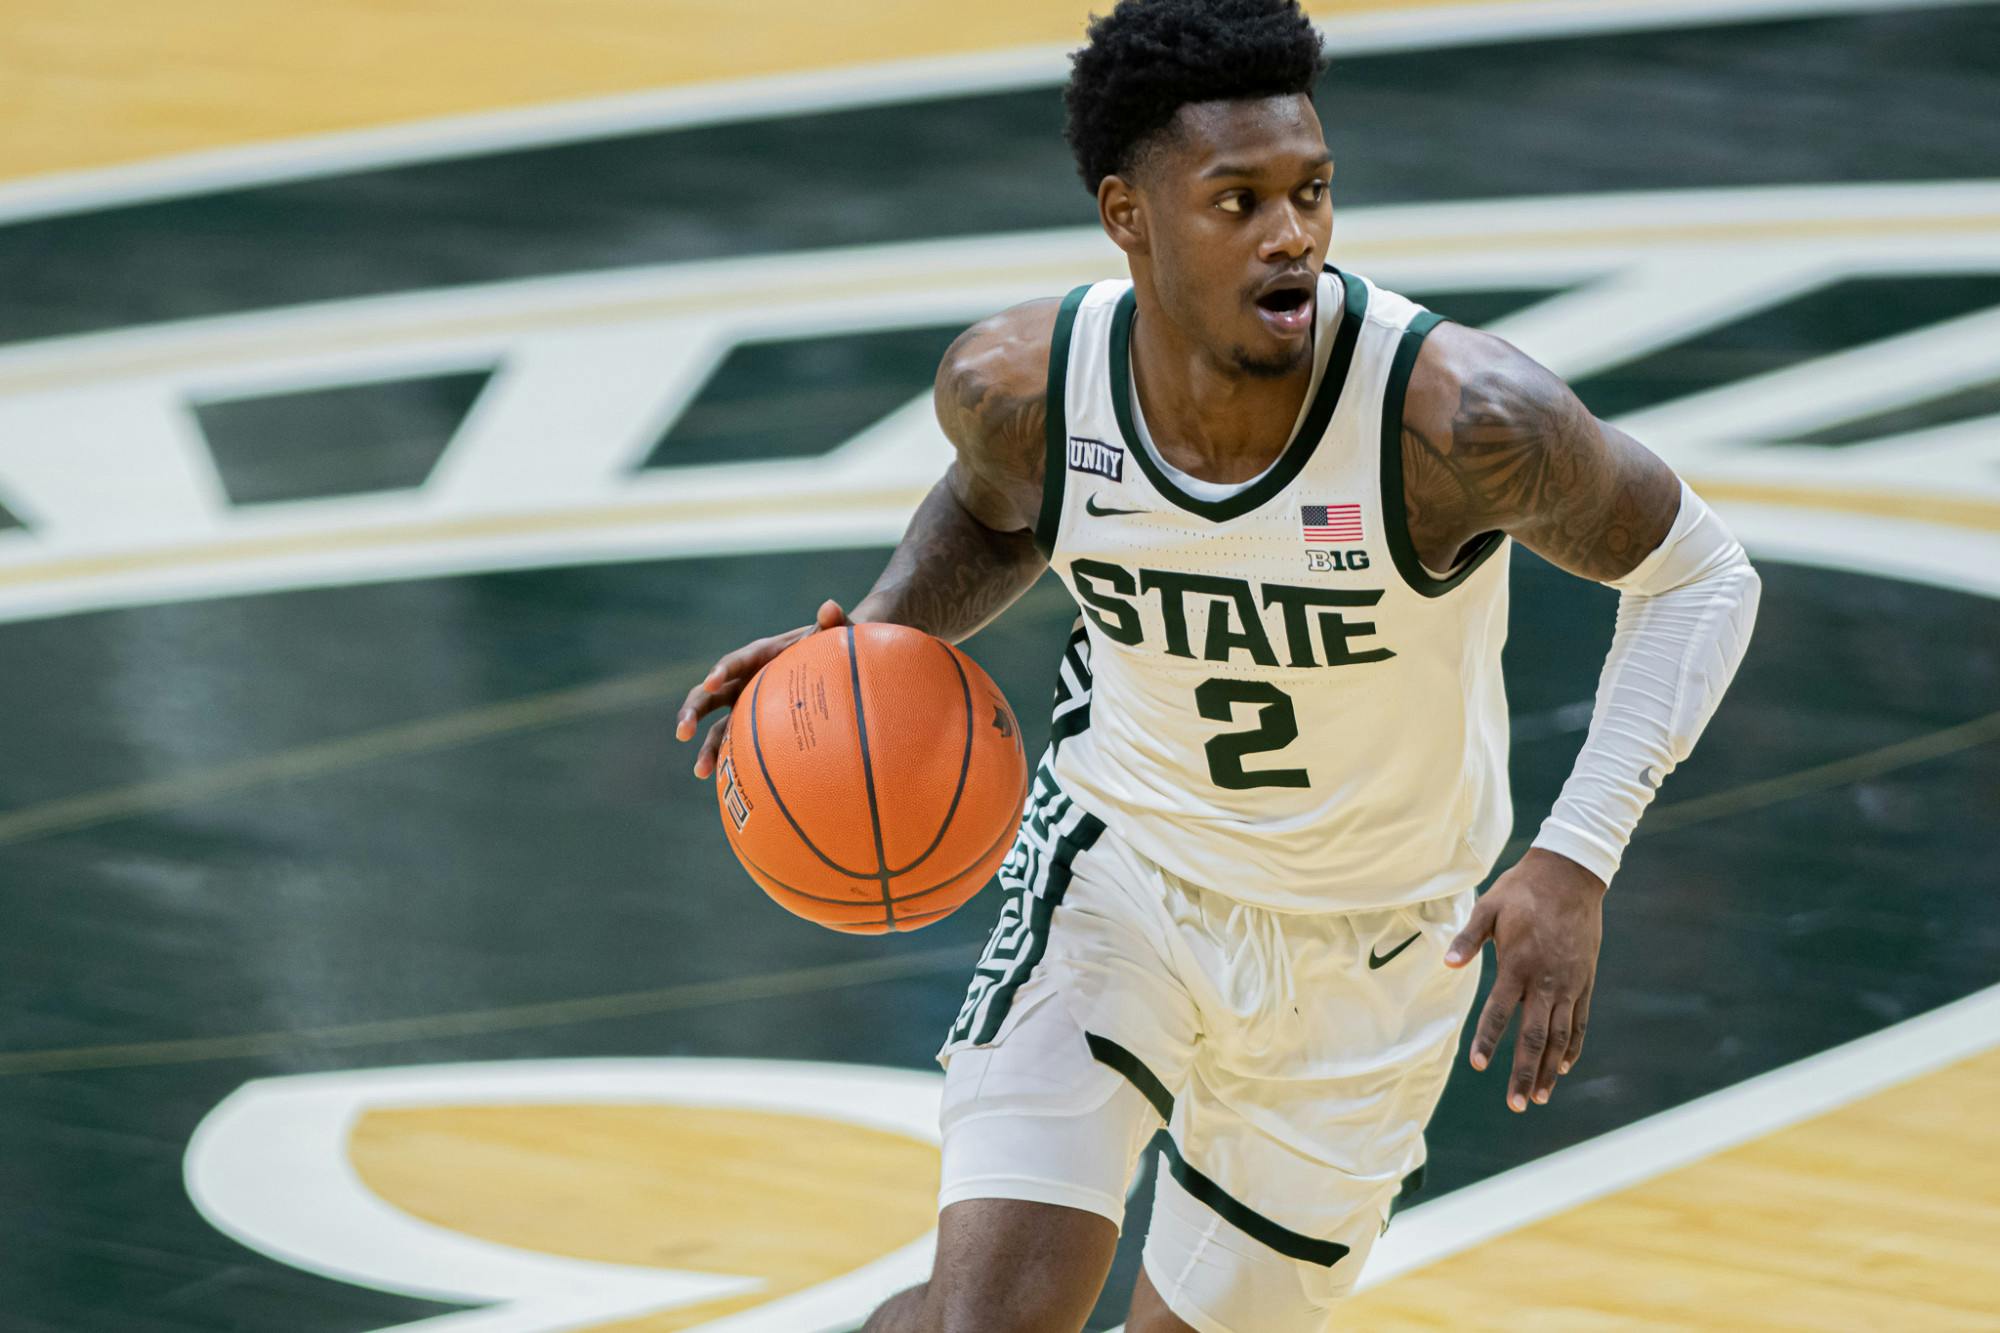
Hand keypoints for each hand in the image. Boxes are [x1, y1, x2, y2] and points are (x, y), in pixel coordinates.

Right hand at [675, 600, 849, 778]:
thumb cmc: (833, 646)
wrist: (834, 661)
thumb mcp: (836, 632)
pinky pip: (735, 741)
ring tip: (700, 772)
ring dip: (705, 746)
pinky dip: (727, 759)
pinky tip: (723, 783)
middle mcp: (745, 679)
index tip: (711, 683)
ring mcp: (745, 703)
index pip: (736, 662)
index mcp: (760, 655)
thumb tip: (831, 606)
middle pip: (709, 694)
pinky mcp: (751, 723)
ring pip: (716, 724)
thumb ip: (833, 622)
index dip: (721, 671)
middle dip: (693, 711)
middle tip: (683, 731)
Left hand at [1443, 848, 1604, 1111]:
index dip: (1488, 1039)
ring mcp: (1570, 984)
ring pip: (1560, 1036)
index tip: (1478, 1064)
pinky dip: (1573, 1046)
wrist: (1571, 876)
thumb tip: (1446, 963)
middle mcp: (1547, 981)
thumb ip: (1468, 938)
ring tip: (1540, 1097)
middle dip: (1525, 1073)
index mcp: (1518, 965)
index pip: (1499, 1012)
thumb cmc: (1523, 890)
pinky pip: (1580, 1021)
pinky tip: (1565, 1066)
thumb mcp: (1489, 907)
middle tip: (1517, 1104)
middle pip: (1535, 1037)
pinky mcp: (1585, 981)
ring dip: (1550, 1069)